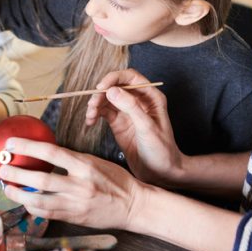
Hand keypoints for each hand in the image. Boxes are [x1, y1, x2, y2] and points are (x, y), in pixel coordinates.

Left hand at [0, 137, 146, 229]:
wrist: (134, 206)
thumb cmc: (116, 181)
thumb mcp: (95, 162)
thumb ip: (72, 160)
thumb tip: (44, 154)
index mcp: (85, 165)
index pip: (50, 152)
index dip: (28, 146)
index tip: (12, 143)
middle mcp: (79, 185)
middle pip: (40, 179)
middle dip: (17, 173)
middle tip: (3, 167)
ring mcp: (76, 204)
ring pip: (39, 201)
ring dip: (19, 194)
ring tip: (7, 187)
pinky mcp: (75, 218)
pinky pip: (48, 214)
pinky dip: (33, 208)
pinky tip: (26, 202)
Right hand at [85, 69, 184, 186]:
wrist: (160, 173)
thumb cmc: (161, 150)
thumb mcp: (147, 127)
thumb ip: (130, 107)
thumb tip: (111, 90)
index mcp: (151, 97)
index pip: (130, 77)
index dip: (114, 78)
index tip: (101, 88)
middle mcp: (138, 101)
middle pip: (115, 86)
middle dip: (101, 93)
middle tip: (93, 105)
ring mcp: (127, 112)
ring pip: (107, 99)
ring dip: (96, 104)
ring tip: (90, 115)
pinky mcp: (119, 123)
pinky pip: (103, 112)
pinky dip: (94, 114)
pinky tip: (90, 121)